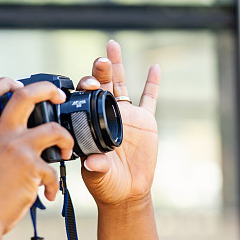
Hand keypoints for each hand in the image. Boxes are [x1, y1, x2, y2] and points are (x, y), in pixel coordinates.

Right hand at [0, 77, 74, 233]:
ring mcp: (15, 148)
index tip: (19, 84)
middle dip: (48, 89)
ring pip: (54, 129)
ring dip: (66, 139)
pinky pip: (53, 171)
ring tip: (67, 152)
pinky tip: (50, 195)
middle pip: (26, 94)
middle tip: (60, 96)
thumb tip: (21, 146)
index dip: (6, 82)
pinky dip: (54, 185)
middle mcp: (0, 135)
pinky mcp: (30, 167)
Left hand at [74, 40, 160, 207]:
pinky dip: (152, 83)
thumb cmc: (106, 185)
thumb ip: (96, 167)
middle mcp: (106, 116)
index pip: (85, 101)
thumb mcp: (97, 176)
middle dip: (99, 72)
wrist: (127, 193)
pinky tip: (154, 67)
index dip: (84, 90)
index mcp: (90, 125)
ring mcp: (126, 116)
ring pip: (121, 86)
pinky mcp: (145, 122)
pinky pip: (150, 99)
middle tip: (100, 61)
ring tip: (112, 46)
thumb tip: (92, 162)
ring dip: (116, 66)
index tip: (87, 86)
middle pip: (102, 87)